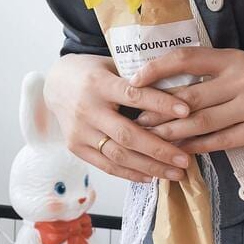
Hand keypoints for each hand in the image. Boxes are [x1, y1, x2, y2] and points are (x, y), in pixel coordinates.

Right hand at [44, 54, 192, 182]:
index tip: (186, 111)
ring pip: (118, 155)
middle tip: (185, 160)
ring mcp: (79, 131)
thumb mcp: (114, 65)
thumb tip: (179, 89)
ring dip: (150, 167)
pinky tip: (152, 177)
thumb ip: (140, 78)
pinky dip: (130, 174)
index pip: (133, 95)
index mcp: (99, 84)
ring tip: (176, 174)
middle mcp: (87, 109)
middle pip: (127, 135)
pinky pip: (106, 165)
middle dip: (159, 150)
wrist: (56, 83)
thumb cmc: (95, 73)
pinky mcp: (75, 147)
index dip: (160, 104)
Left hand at [130, 47, 243, 151]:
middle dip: (157, 111)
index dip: (156, 69)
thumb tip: (167, 86)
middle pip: (189, 98)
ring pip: (201, 123)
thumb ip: (211, 72)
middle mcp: (242, 80)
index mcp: (233, 59)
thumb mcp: (243, 66)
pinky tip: (182, 149)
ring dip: (172, 133)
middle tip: (135, 120)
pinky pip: (220, 141)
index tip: (134, 81)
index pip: (186, 59)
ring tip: (152, 138)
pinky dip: (197, 146)